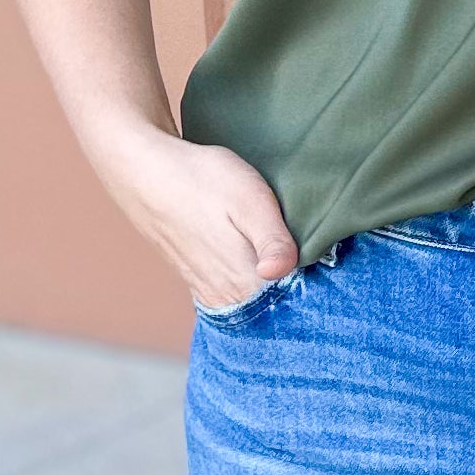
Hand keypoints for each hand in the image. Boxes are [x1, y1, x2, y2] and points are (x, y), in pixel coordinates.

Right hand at [90, 120, 299, 310]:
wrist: (144, 169)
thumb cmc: (201, 179)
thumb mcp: (250, 200)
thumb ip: (273, 241)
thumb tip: (283, 273)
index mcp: (246, 282)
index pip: (298, 300)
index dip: (318, 282)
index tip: (330, 263)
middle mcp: (226, 296)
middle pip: (278, 304)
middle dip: (299, 287)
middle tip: (315, 257)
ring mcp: (209, 291)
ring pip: (256, 300)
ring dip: (276, 286)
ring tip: (286, 254)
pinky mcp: (197, 280)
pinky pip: (235, 293)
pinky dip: (251, 283)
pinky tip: (257, 259)